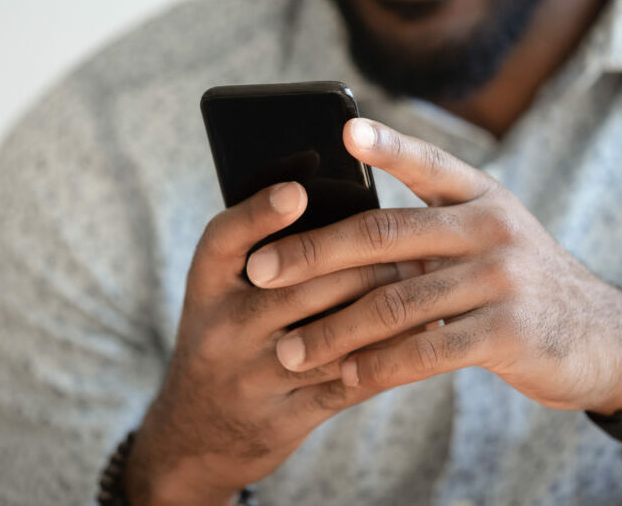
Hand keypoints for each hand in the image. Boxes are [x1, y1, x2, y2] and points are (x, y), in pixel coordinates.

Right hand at [126, 182, 400, 504]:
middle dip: (364, 263)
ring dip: (383, 307)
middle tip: (412, 244)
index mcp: (206, 285)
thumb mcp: (219, 291)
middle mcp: (223, 328)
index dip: (260, 214)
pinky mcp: (284, 416)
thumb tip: (329, 201)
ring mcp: (251, 377)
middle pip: (299, 287)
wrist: (197, 429)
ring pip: (331, 336)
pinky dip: (388, 357)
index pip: (225, 240)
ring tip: (423, 283)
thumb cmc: (223, 334)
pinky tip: (419, 334)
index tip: (297, 191)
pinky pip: (345, 384)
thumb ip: (259, 251)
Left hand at [247, 119, 621, 417]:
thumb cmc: (515, 277)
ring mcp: (500, 278)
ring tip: (289, 350)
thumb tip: (343, 228)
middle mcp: (490, 227)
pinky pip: (426, 350)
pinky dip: (378, 366)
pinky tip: (344, 377)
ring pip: (395, 301)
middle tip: (260, 271)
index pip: (426, 162)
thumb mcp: (484, 233)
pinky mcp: (508, 332)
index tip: (343, 130)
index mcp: (479, 194)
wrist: (594, 331)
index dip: (386, 145)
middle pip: (385, 234)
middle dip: (314, 253)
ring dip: (333, 329)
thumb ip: (429, 224)